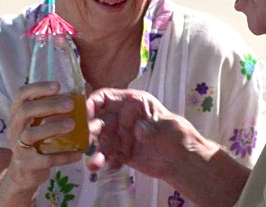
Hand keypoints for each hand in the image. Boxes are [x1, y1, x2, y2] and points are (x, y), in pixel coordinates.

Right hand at [6, 82, 81, 189]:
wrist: (25, 172)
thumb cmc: (39, 140)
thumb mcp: (44, 121)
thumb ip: (61, 105)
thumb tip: (87, 87)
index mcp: (18, 112)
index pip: (22, 94)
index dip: (38, 88)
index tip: (58, 86)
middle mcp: (14, 127)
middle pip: (25, 110)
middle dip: (48, 105)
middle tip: (70, 104)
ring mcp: (18, 146)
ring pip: (31, 134)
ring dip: (53, 127)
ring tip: (72, 124)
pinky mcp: (26, 164)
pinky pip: (45, 159)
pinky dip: (63, 156)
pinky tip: (79, 152)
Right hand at [86, 88, 219, 181]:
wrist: (183, 162)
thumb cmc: (179, 136)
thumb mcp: (169, 128)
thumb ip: (153, 127)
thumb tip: (139, 129)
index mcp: (133, 103)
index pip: (106, 97)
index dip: (92, 103)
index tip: (83, 113)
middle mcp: (122, 117)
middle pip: (98, 118)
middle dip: (88, 127)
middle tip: (83, 138)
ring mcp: (120, 135)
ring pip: (100, 139)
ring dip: (94, 149)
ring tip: (93, 163)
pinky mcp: (119, 152)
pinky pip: (106, 155)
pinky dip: (101, 161)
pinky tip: (97, 167)